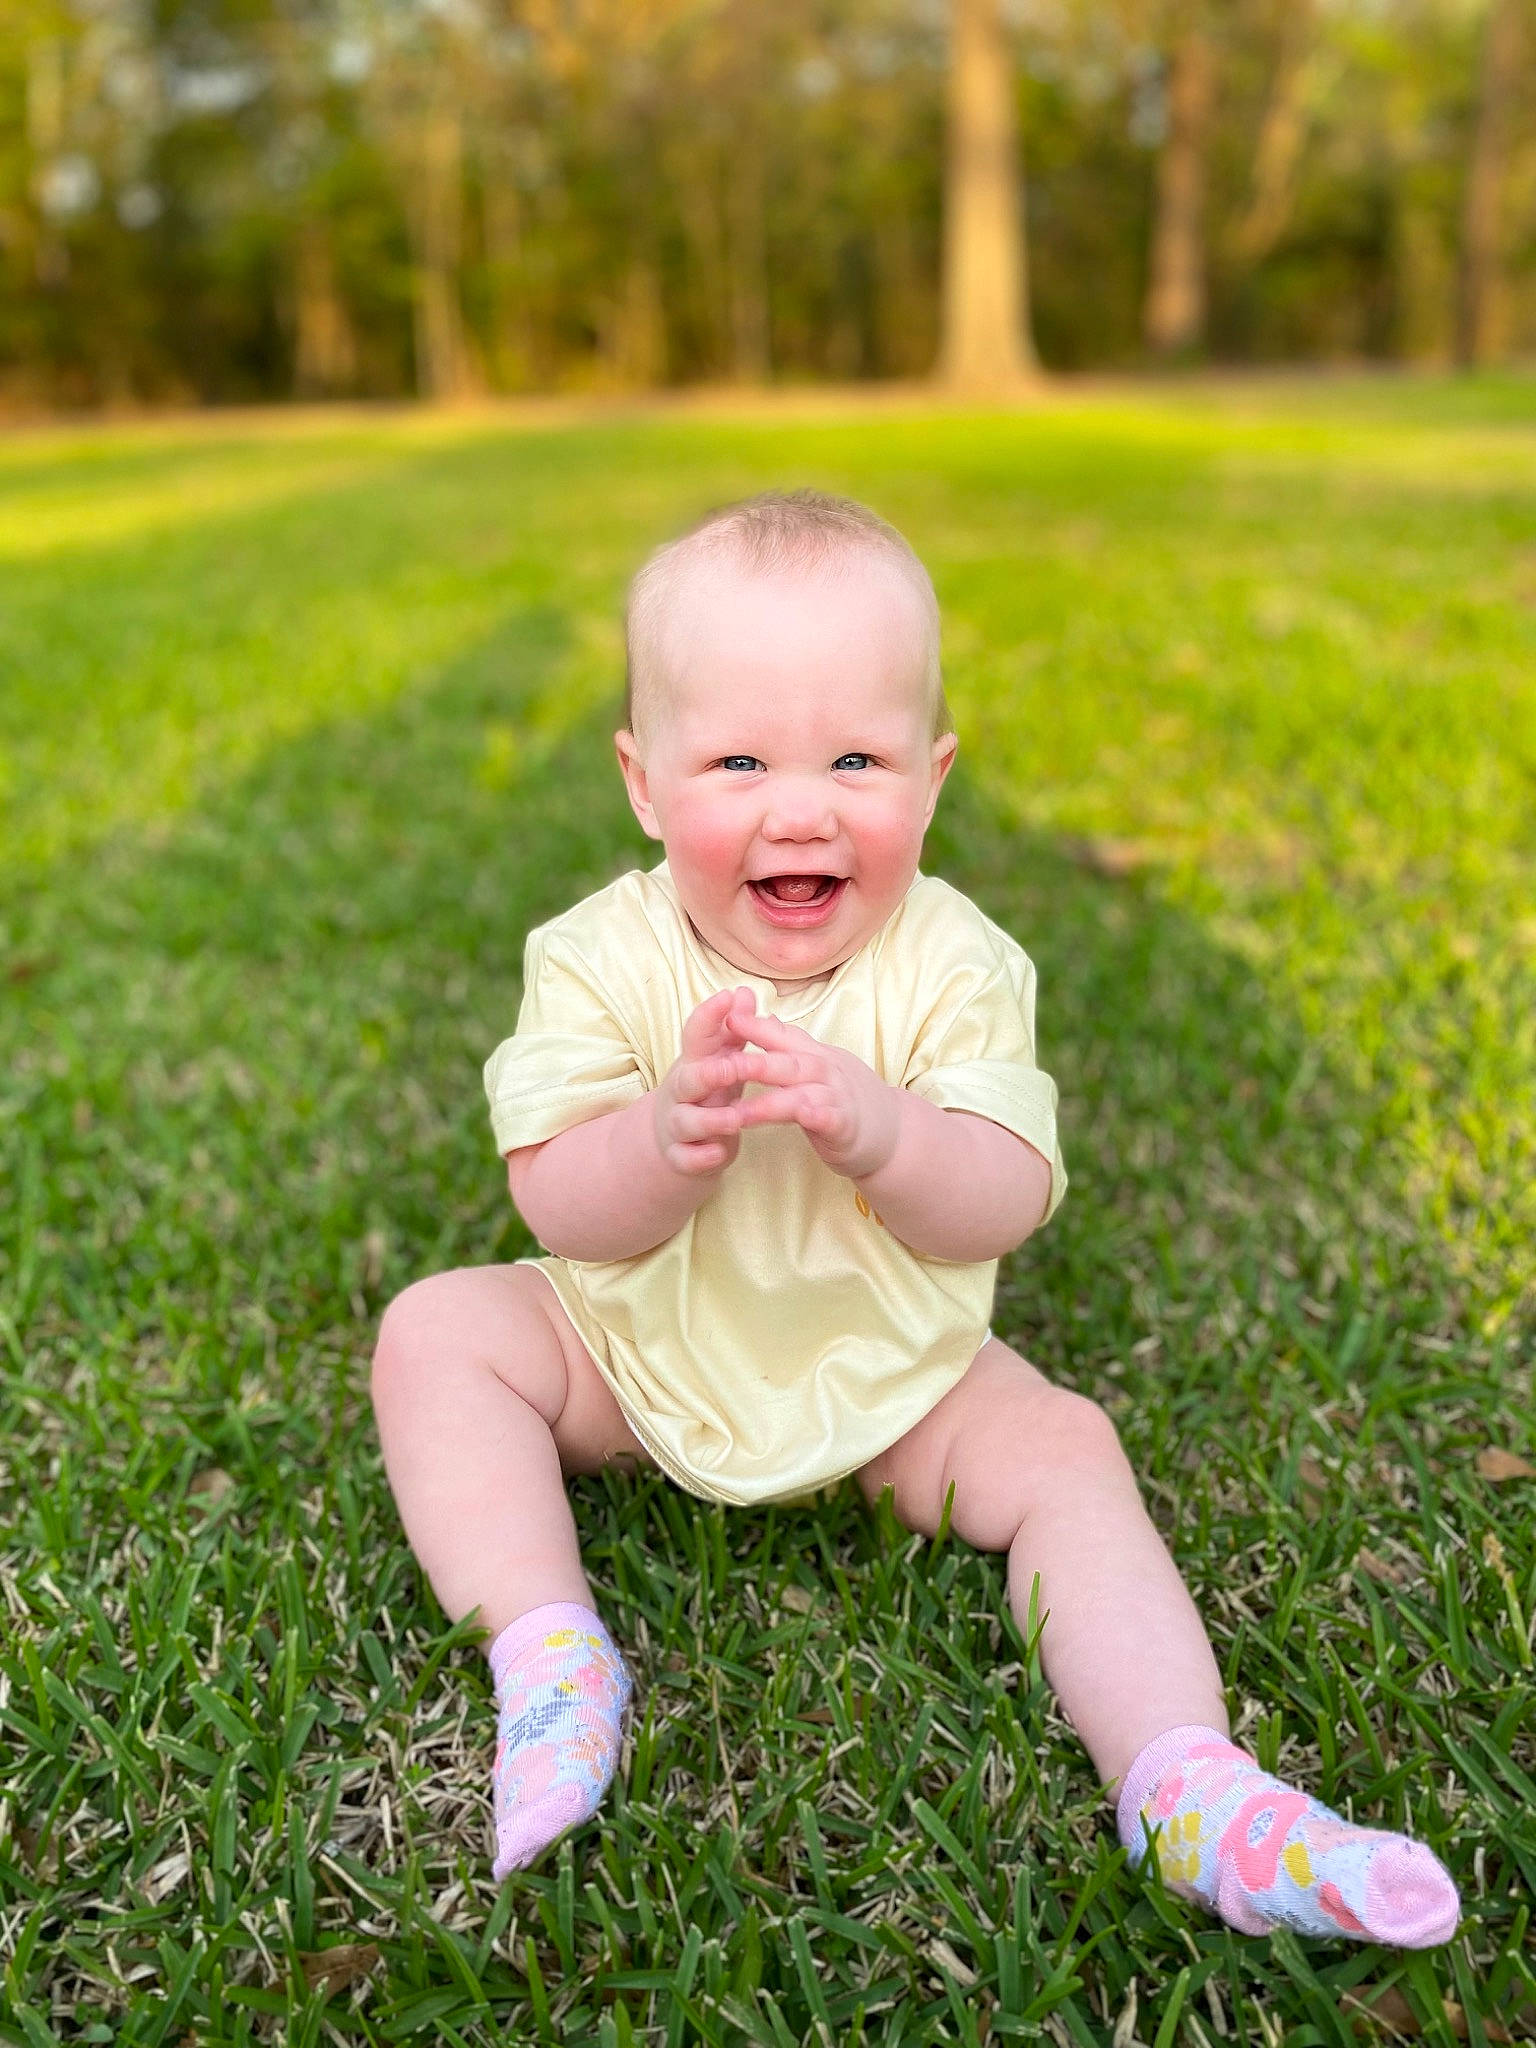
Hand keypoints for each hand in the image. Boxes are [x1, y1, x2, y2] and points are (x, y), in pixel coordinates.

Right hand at [651, 987, 761, 1177]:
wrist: (676, 1140)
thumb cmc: (707, 1091)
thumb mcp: (720, 1059)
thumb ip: (734, 1030)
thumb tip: (745, 992)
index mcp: (694, 1064)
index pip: (695, 1036)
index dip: (709, 1016)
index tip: (728, 997)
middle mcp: (680, 1093)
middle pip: (687, 1079)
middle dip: (708, 1073)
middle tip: (732, 1067)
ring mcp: (677, 1125)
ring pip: (687, 1122)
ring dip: (711, 1119)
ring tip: (736, 1119)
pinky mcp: (680, 1156)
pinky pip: (687, 1158)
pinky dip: (702, 1157)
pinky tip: (719, 1153)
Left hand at [723, 1009, 901, 1181]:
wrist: (893, 1131)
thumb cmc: (846, 1097)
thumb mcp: (819, 1065)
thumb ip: (791, 1045)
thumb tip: (765, 1018)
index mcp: (814, 1056)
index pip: (782, 1038)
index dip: (755, 1027)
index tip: (726, 1017)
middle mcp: (825, 1072)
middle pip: (788, 1064)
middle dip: (755, 1064)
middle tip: (722, 1067)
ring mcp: (837, 1099)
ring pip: (801, 1096)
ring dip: (771, 1103)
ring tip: (740, 1112)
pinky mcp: (847, 1127)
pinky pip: (830, 1119)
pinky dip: (819, 1116)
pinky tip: (803, 1117)